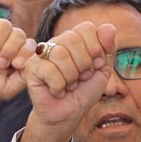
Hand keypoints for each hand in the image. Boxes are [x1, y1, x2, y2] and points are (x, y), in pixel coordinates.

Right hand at [0, 14, 33, 104]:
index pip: (31, 45)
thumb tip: (35, 61)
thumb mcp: (9, 87)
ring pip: (5, 25)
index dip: (26, 52)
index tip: (16, 64)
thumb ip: (25, 76)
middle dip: (10, 50)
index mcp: (17, 54)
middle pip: (20, 34)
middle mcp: (7, 41)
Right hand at [20, 22, 115, 141]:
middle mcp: (58, 42)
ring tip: (70, 85)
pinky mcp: (32, 67)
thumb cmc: (84, 91)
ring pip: (60, 54)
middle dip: (84, 64)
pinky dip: (59, 86)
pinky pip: (49, 70)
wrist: (69, 114)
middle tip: (82, 77)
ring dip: (71, 77)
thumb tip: (109, 27)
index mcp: (76, 39)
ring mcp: (43, 54)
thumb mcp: (103, 69)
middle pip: (73, 38)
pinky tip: (57, 91)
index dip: (96, 47)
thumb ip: (109, 48)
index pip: (87, 28)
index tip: (98, 64)